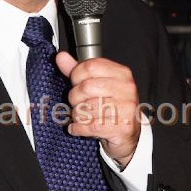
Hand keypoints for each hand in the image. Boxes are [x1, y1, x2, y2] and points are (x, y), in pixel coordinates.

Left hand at [56, 51, 140, 167]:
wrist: (129, 133)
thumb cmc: (112, 105)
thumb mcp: (97, 84)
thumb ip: (78, 71)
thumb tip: (61, 57)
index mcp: (121, 73)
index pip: (90, 66)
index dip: (76, 76)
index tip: (76, 84)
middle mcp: (126, 88)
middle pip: (86, 87)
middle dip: (75, 98)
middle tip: (78, 103)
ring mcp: (126, 108)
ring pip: (86, 108)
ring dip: (77, 115)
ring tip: (82, 116)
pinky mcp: (122, 127)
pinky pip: (89, 126)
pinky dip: (78, 128)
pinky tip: (79, 127)